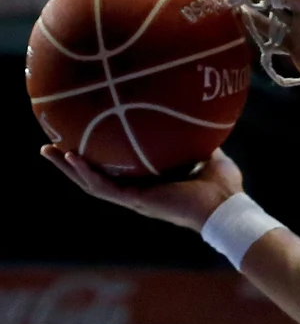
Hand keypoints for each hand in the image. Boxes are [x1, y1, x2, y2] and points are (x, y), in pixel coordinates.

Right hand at [40, 145, 242, 230]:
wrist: (227, 207)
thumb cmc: (223, 186)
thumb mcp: (208, 154)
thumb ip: (196, 139)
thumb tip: (193, 115)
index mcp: (150, 183)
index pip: (116, 170)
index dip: (97, 157)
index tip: (81, 138)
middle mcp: (138, 192)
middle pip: (95, 176)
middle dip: (70, 163)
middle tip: (49, 145)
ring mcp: (135, 198)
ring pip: (91, 183)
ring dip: (68, 168)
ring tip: (47, 150)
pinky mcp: (137, 201)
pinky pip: (105, 187)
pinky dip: (87, 173)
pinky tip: (71, 157)